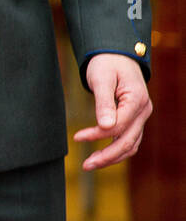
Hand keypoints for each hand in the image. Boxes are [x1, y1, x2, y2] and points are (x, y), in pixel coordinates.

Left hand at [74, 53, 152, 170]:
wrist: (116, 55)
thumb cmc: (107, 63)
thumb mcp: (101, 78)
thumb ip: (104, 102)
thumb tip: (105, 127)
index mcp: (137, 100)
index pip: (118, 126)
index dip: (97, 134)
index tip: (77, 137)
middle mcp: (144, 111)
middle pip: (128, 141)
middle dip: (107, 156)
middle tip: (85, 165)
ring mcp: (141, 117)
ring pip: (131, 145)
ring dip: (112, 157)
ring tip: (90, 164)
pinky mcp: (135, 119)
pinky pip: (129, 140)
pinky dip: (116, 150)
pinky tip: (101, 156)